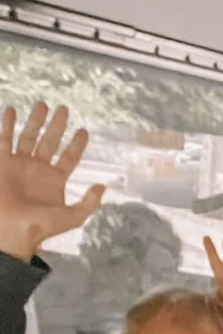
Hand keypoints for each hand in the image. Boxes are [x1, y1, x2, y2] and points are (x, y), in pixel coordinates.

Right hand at [0, 103, 105, 261]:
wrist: (13, 228)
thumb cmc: (42, 225)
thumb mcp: (74, 216)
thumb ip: (90, 202)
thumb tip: (103, 186)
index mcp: (55, 179)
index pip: (69, 157)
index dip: (76, 144)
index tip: (83, 131)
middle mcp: (38, 168)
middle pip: (50, 141)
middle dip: (57, 125)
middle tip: (64, 109)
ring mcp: (20, 163)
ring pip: (29, 136)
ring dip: (36, 120)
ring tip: (43, 105)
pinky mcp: (2, 161)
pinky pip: (4, 139)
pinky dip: (7, 124)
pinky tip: (12, 111)